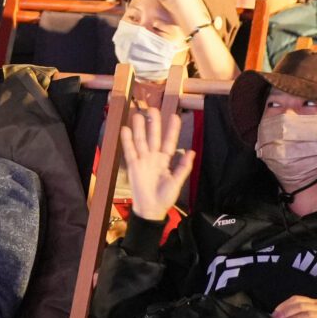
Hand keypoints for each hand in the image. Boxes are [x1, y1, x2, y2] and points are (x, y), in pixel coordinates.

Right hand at [118, 98, 193, 221]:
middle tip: (152, 109)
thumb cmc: (165, 197)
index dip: (172, 130)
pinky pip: (129, 150)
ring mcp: (143, 160)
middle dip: (153, 123)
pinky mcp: (133, 165)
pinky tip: (125, 129)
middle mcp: (153, 157)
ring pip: (140, 140)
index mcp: (166, 160)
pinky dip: (127, 140)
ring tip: (137, 115)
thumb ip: (183, 167)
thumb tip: (191, 151)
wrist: (151, 209)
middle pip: (153, 137)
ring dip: (139, 128)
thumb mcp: (177, 182)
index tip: (174, 117)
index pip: (169, 142)